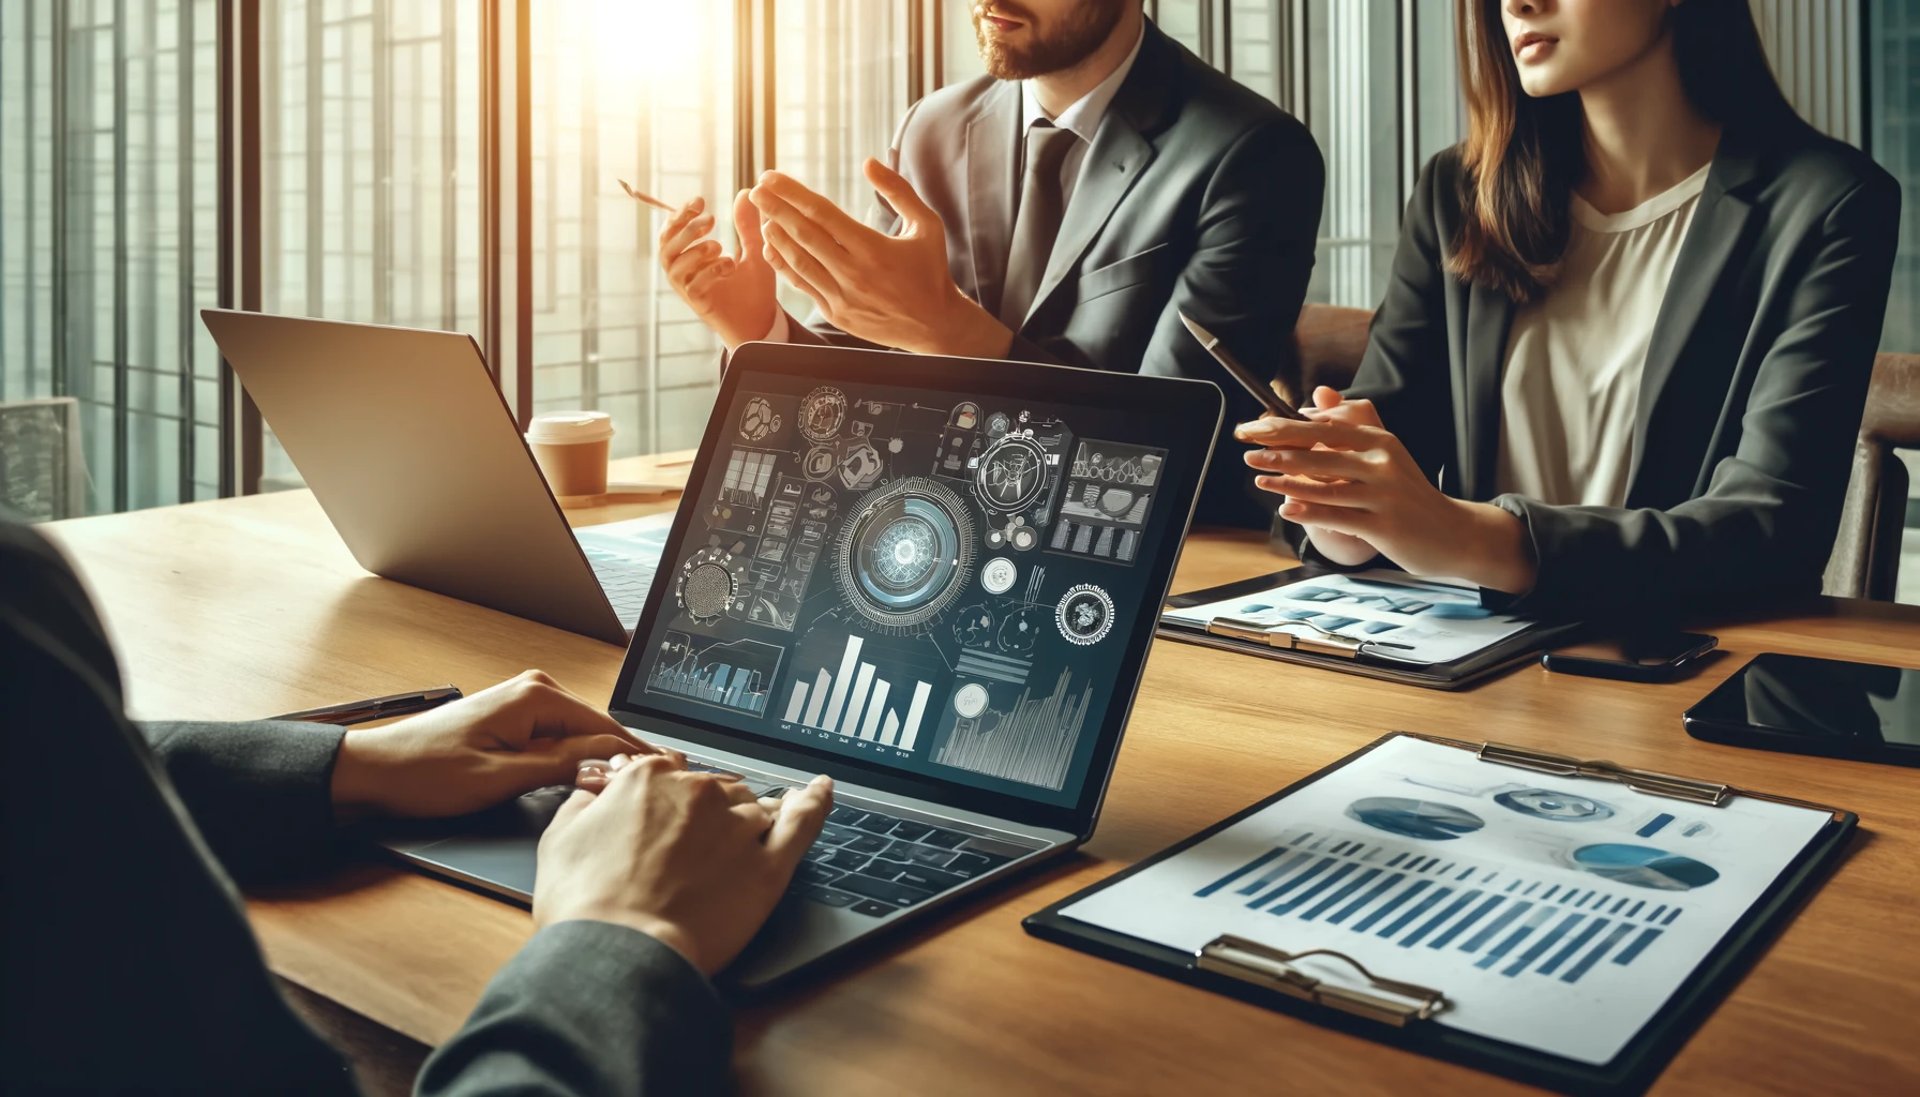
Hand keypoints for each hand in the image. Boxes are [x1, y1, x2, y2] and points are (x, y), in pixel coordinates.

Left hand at [328, 670, 648, 820]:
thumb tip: (609, 758)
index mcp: (535, 696)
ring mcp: (524, 702)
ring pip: (579, 734)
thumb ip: (561, 764)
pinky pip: (559, 737)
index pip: (605, 727)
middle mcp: (533, 689)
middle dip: (622, 757)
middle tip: (654, 789)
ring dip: (600, 759)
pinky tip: (590, 778)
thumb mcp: (502, 778)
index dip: (636, 756)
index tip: (665, 777)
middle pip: (596, 728)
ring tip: (628, 789)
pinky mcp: (514, 717)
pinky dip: (576, 756)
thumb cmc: (425, 773)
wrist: (375, 772)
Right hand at [536, 752, 832, 974]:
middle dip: (703, 812)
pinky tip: (820, 791)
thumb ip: (583, 807)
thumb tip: (593, 796)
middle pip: (713, 790)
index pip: (667, 771)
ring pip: (754, 806)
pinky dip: (815, 802)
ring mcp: (738, 827)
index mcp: (648, 779)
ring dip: (749, 815)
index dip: (663, 796)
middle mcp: (699, 792)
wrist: (618, 953)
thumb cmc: (586, 907)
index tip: (661, 812)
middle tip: (687, 848)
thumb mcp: (559, 841)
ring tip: (743, 833)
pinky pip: (803, 823)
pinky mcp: (768, 867)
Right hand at [657, 192, 781, 347]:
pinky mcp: (700, 305)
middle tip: (711, 220)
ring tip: (720, 246)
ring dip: (695, 251)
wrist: (763, 322)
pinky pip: (693, 286)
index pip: (672, 231)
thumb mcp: (754, 250)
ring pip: (674, 266)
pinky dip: (709, 272)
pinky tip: (730, 266)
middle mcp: (684, 272)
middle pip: (666, 246)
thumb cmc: (754, 289)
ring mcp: (690, 290)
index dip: (681, 214)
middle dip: (686, 229)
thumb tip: (744, 191)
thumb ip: (747, 225)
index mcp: (691, 257)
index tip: (699, 201)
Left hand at [749, 159, 1012, 357]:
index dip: (792, 193)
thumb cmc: (931, 270)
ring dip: (777, 235)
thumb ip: (898, 191)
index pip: (822, 213)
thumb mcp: (926, 224)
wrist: (936, 324)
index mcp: (873, 248)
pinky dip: (785, 265)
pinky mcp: (837, 314)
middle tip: (756, 190)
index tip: (771, 177)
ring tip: (762, 214)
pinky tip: (773, 247)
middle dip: (775, 209)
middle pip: (804, 234)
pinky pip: (803, 286)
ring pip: (799, 261)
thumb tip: (869, 162)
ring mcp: (843, 296)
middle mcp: (854, 273)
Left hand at [1235, 404, 1537, 593]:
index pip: (1324, 427)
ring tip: (1258, 477)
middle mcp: (1382, 462)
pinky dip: (1310, 513)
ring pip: (1326, 485)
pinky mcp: (1383, 525)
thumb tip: (1315, 397)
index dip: (1283, 426)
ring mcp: (1383, 495)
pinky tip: (1286, 509)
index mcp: (1379, 440)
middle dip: (1278, 449)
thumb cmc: (1407, 493)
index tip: (1252, 427)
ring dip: (1287, 481)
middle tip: (1245, 448)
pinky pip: (1339, 517)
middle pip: (1320, 451)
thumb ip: (1350, 424)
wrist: (1451, 533)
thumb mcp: (1384, 453)